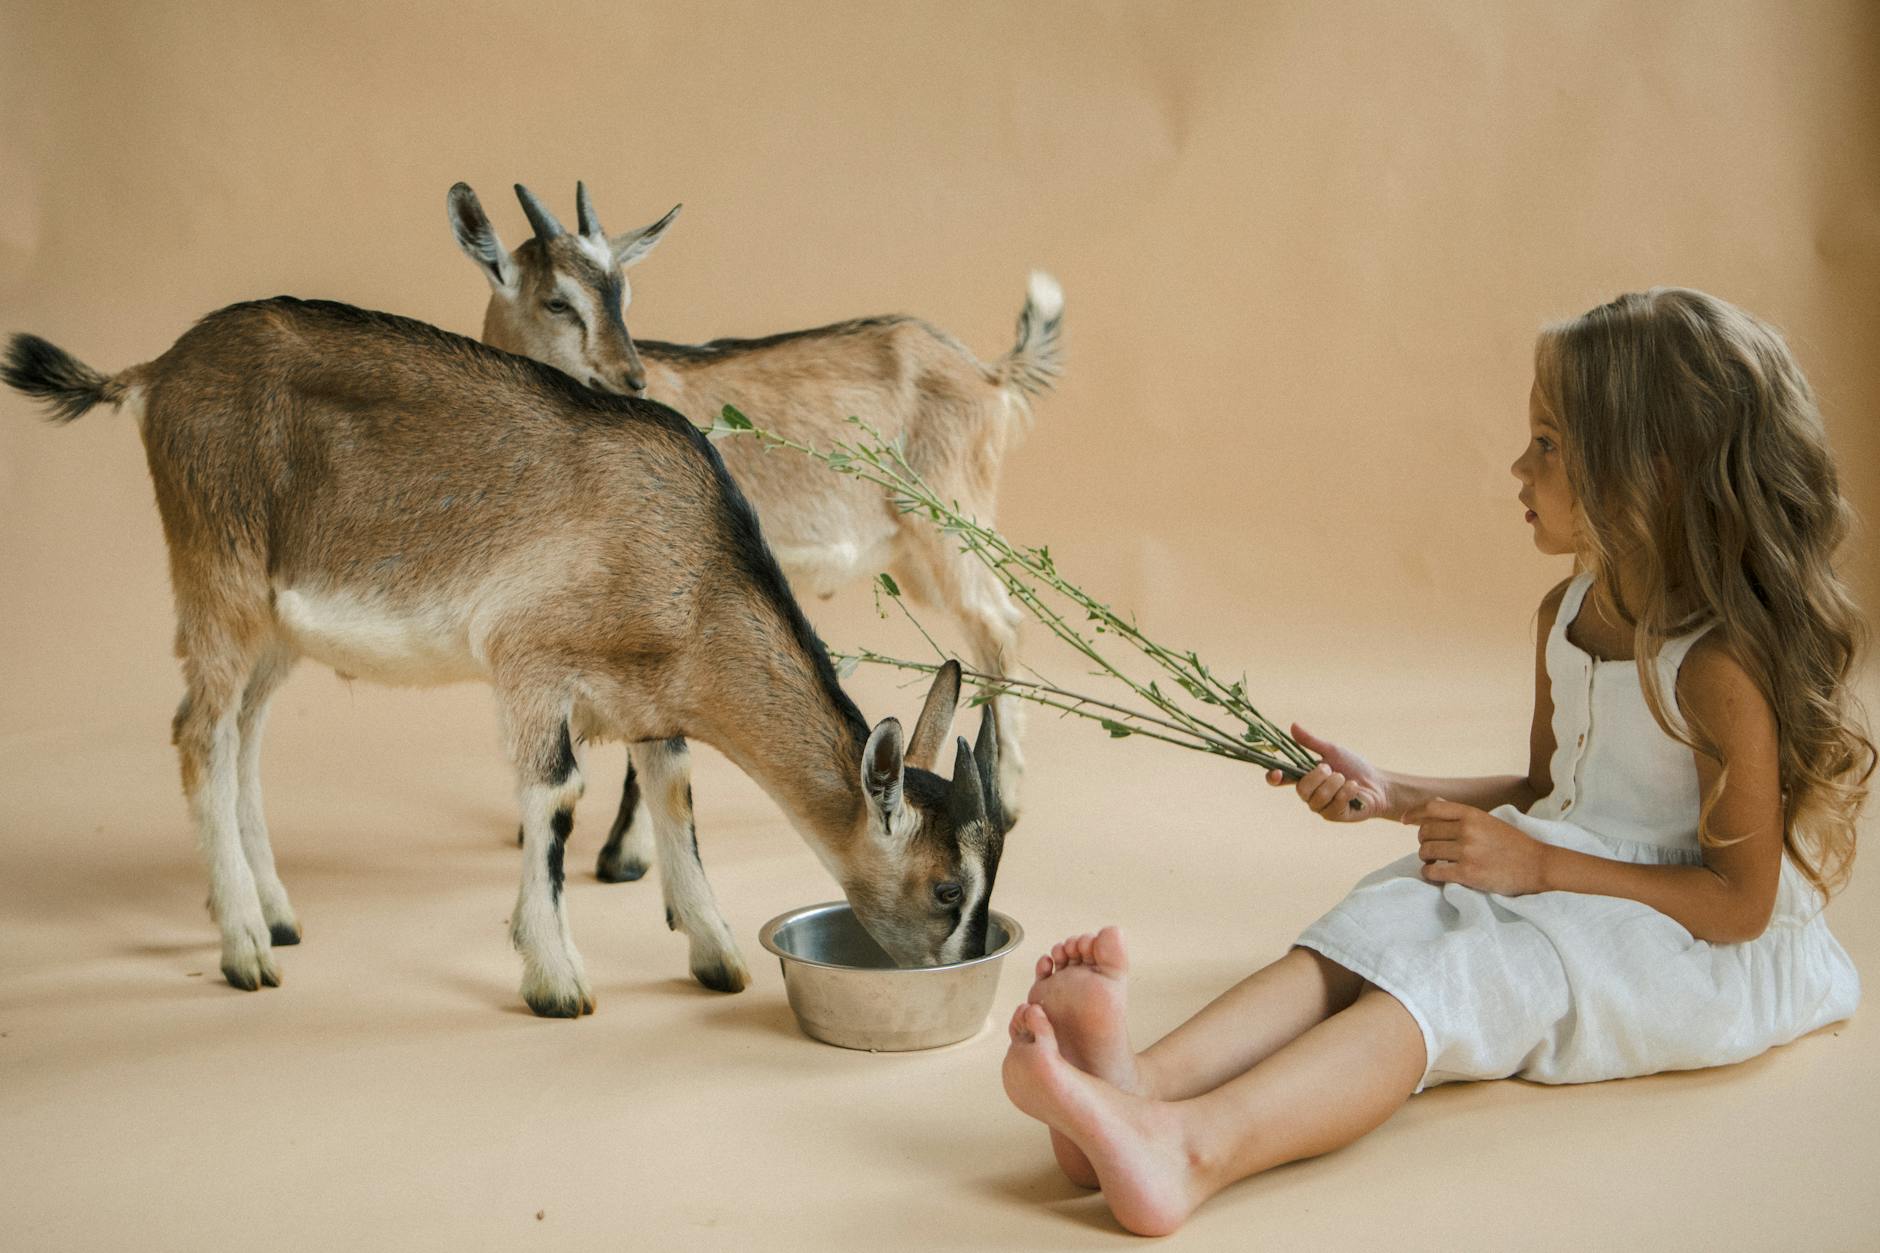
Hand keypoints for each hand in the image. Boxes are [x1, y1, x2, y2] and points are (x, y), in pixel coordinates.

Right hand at [1266, 723, 1394, 821]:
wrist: (1378, 783)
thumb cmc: (1354, 766)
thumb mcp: (1332, 750)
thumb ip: (1311, 742)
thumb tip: (1293, 726)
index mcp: (1304, 776)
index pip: (1282, 779)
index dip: (1274, 778)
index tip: (1277, 773)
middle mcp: (1309, 793)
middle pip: (1301, 788)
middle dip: (1318, 776)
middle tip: (1331, 769)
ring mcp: (1320, 806)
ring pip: (1318, 797)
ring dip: (1335, 783)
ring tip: (1346, 779)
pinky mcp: (1334, 815)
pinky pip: (1334, 805)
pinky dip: (1347, 792)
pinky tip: (1354, 788)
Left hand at [1406, 798, 1547, 894]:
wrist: (1538, 865)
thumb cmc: (1512, 843)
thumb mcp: (1487, 821)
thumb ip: (1461, 814)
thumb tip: (1434, 802)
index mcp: (1472, 814)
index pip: (1432, 807)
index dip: (1414, 813)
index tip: (1405, 820)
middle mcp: (1467, 830)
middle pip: (1425, 831)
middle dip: (1423, 840)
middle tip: (1430, 848)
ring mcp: (1467, 852)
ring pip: (1426, 851)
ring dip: (1425, 857)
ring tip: (1434, 861)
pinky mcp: (1468, 874)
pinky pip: (1433, 871)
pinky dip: (1428, 873)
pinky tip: (1435, 874)